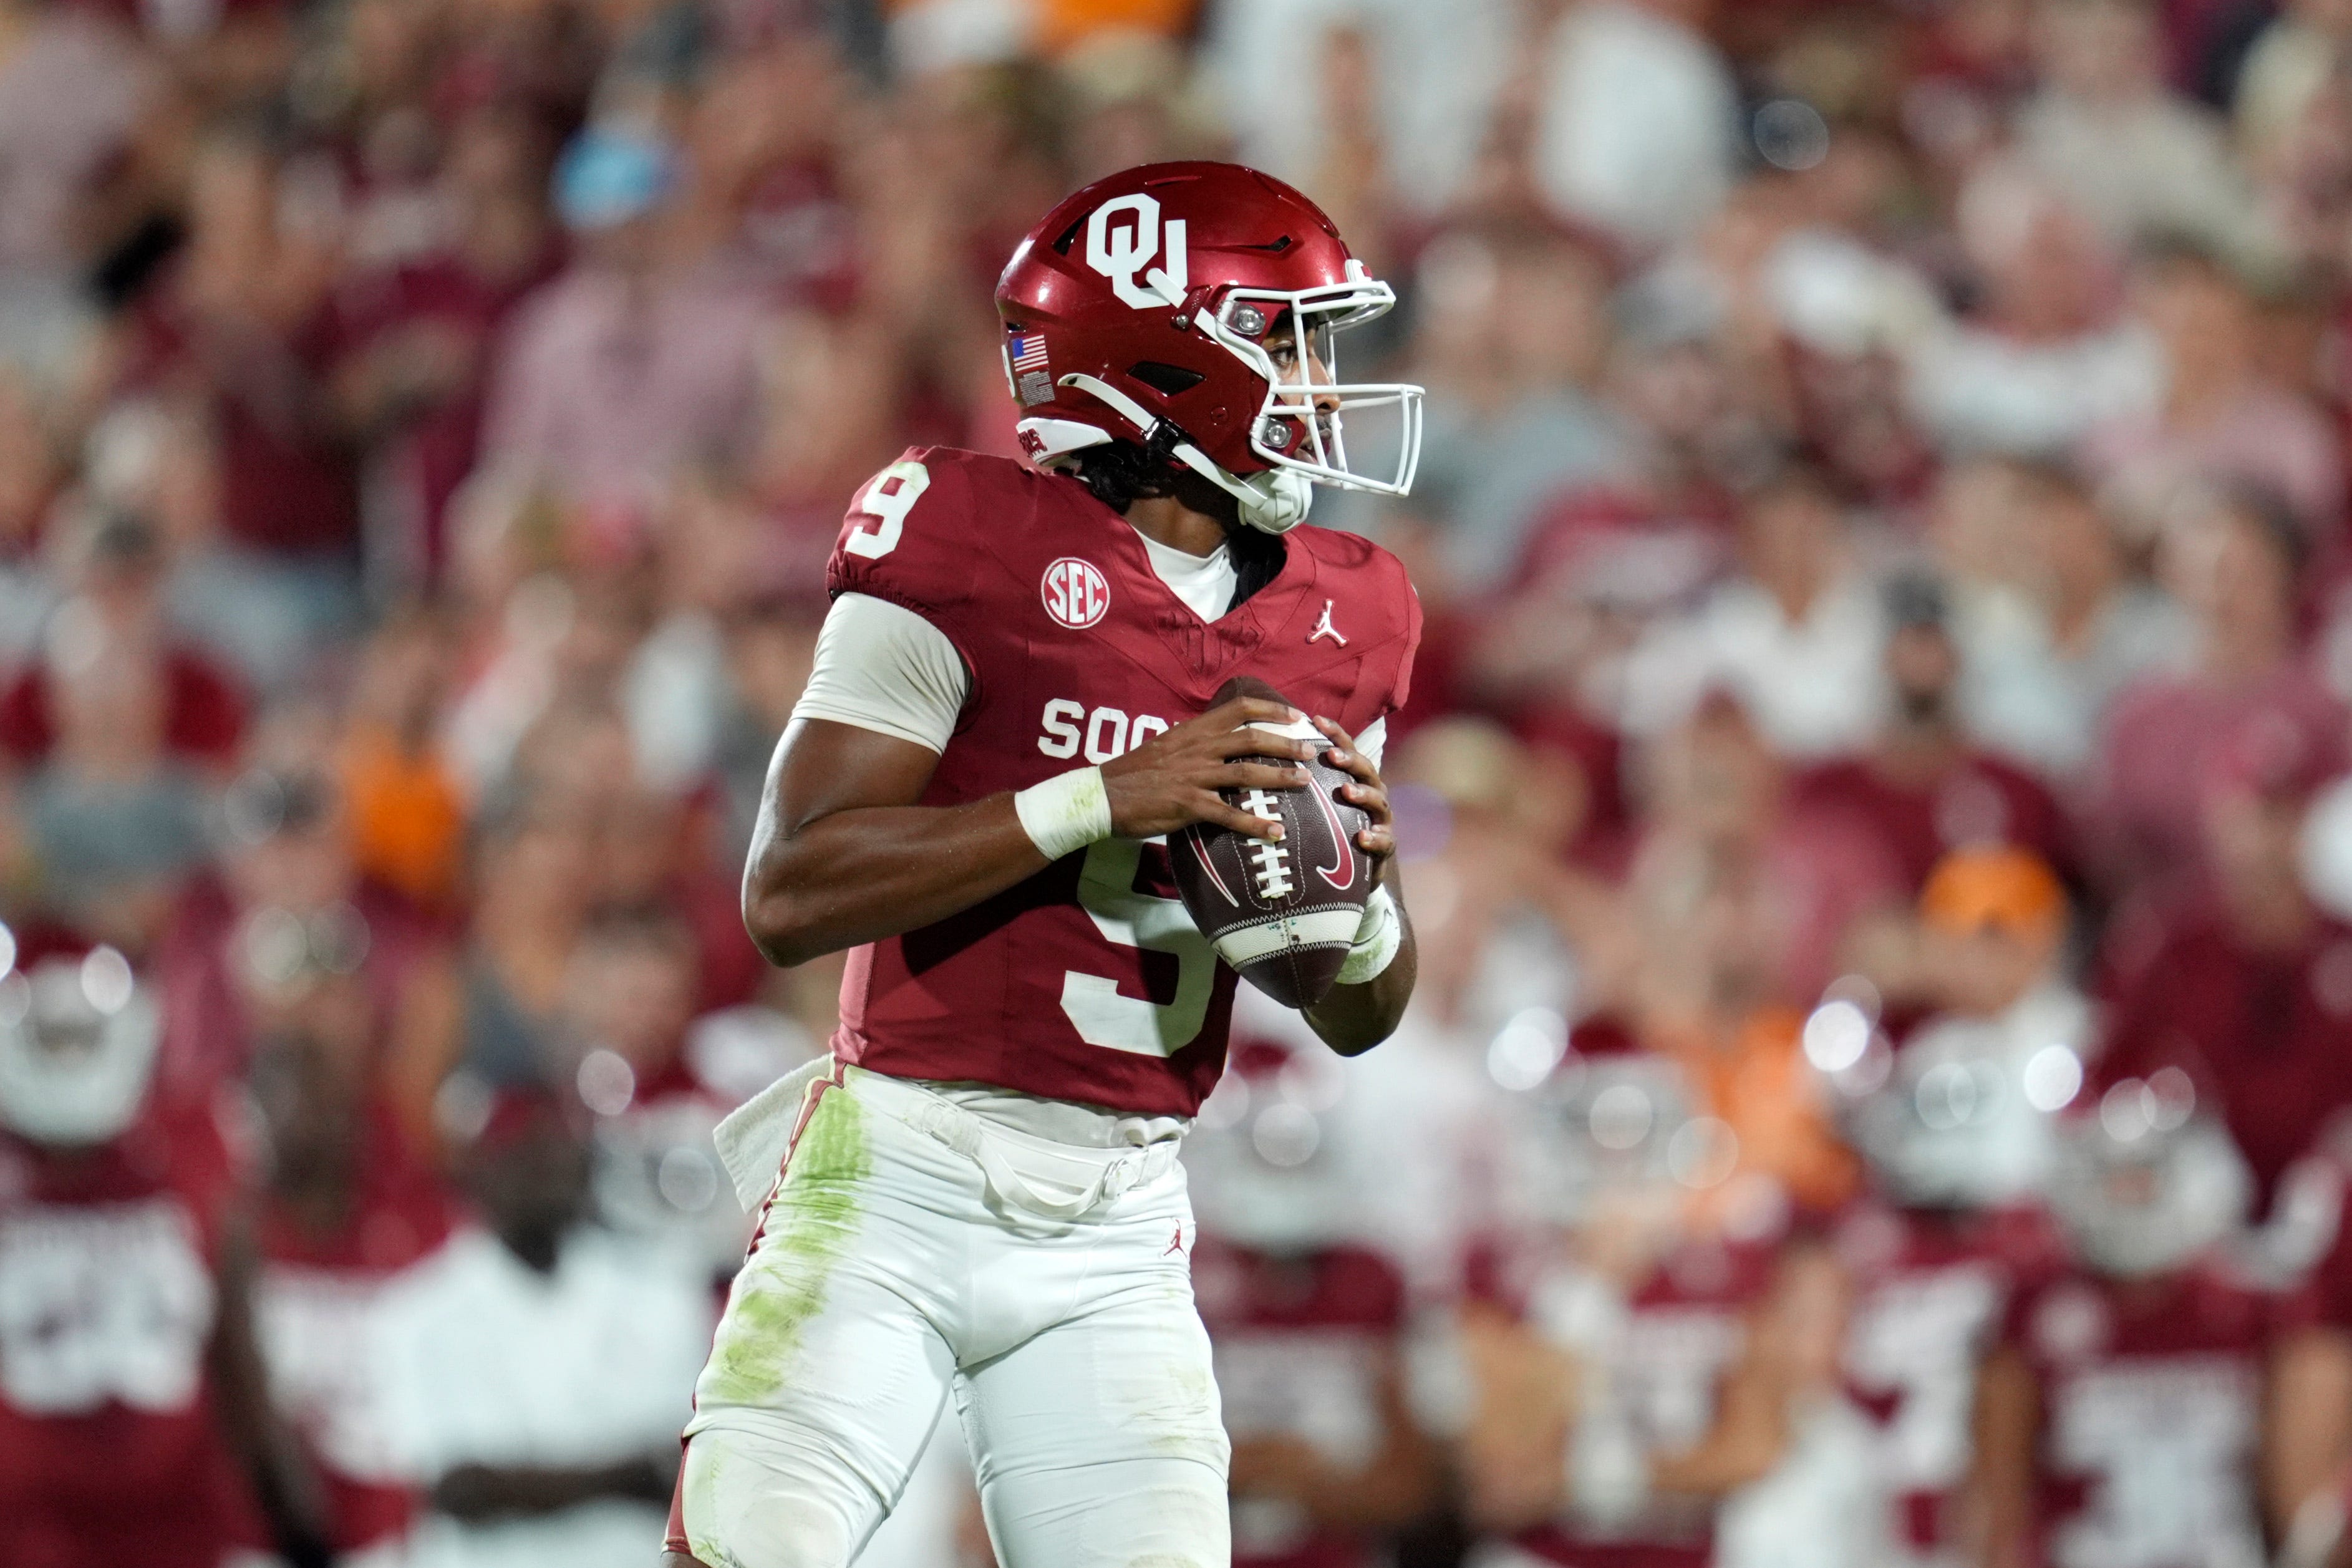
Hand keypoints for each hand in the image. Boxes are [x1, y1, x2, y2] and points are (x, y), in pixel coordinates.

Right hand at [1099, 696, 1315, 841]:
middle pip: (1252, 739)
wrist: (1102, 796)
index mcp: (1193, 730)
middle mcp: (1198, 749)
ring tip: (1304, 782)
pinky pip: (1229, 815)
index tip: (1296, 716)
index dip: (1271, 710)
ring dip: (1280, 777)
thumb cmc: (1132, 772)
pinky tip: (1276, 832)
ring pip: (1247, 773)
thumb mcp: (1165, 745)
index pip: (1238, 709)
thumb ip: (1193, 741)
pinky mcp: (1189, 806)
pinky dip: (1255, 824)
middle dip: (1287, 744)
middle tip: (1311, 751)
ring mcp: (1194, 777)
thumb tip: (1217, 740)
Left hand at [1311, 716, 1394, 863]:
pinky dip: (1375, 837)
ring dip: (1363, 794)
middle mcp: (1373, 792)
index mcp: (1356, 778)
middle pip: (1366, 769)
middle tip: (1332, 755)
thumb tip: (1264, 757)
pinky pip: (1384, 840)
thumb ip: (1305, 781)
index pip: (1347, 749)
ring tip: (1347, 792)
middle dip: (1350, 760)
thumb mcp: (1321, 801)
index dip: (1334, 733)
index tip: (1315, 720)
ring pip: (1378, 801)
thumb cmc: (1334, 826)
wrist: (1359, 867)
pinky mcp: (1386, 844)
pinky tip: (1362, 837)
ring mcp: (1381, 818)